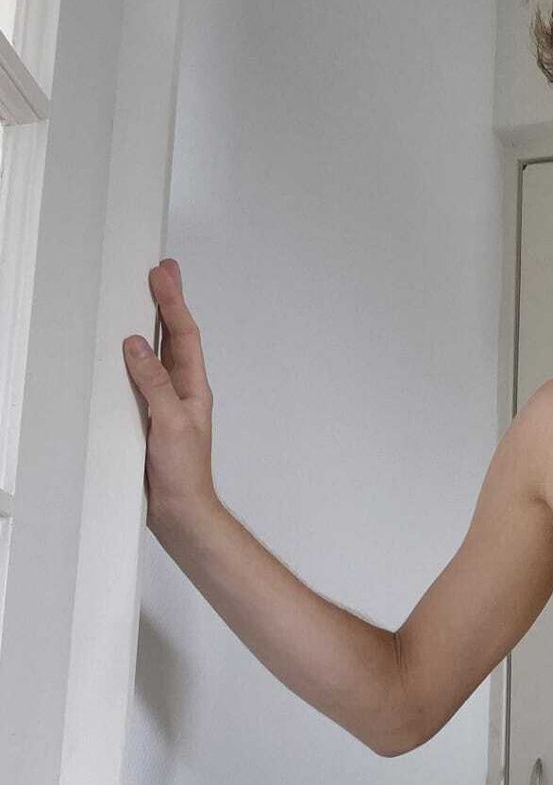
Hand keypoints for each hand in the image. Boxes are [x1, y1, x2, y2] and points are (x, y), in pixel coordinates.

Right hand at [123, 258, 218, 524]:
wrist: (181, 511)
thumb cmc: (184, 474)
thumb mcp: (171, 423)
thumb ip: (155, 384)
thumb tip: (136, 346)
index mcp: (194, 388)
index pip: (184, 335)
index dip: (173, 303)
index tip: (163, 274)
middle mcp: (183, 392)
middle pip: (174, 338)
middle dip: (167, 304)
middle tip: (161, 272)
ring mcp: (167, 404)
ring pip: (159, 356)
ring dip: (152, 326)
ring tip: (145, 299)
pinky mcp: (151, 419)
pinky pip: (142, 380)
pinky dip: (135, 359)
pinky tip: (126, 352)